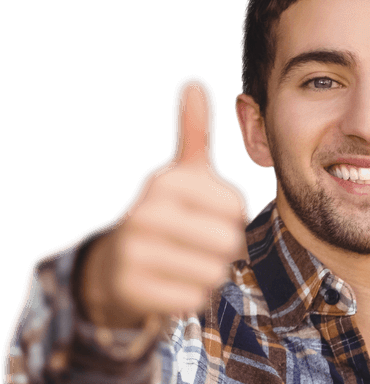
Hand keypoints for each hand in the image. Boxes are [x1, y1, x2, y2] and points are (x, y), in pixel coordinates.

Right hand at [80, 76, 250, 327]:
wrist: (117, 265)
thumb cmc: (166, 215)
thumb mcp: (180, 175)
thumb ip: (193, 134)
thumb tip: (193, 84)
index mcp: (162, 181)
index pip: (237, 208)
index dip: (233, 217)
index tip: (208, 214)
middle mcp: (142, 213)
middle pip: (228, 242)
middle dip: (222, 249)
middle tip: (197, 244)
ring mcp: (133, 253)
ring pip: (213, 274)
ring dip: (207, 274)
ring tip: (183, 262)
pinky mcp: (133, 290)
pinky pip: (193, 299)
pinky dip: (190, 297)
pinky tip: (171, 283)